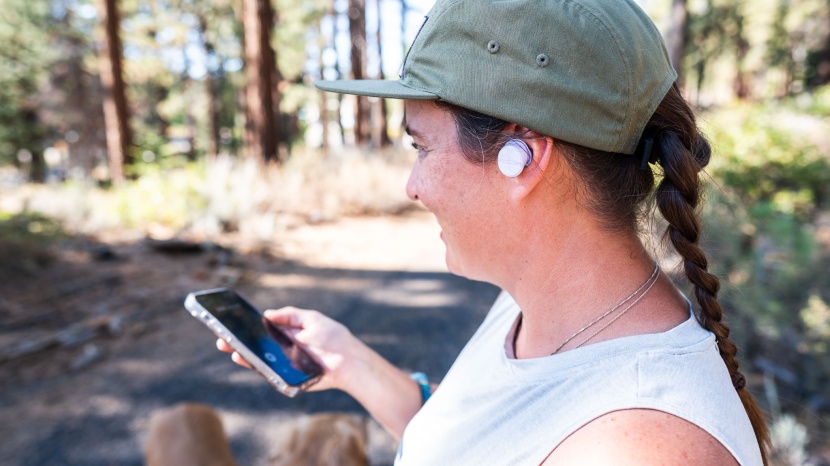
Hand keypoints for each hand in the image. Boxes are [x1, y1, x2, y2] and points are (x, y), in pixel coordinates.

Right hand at [216, 307, 359, 391]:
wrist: (349, 363)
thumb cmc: (334, 338)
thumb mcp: (312, 319)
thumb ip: (290, 315)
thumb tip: (267, 314)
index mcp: (290, 331)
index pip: (264, 327)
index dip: (248, 325)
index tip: (231, 322)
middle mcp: (284, 347)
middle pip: (257, 344)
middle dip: (240, 341)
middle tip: (221, 338)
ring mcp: (285, 362)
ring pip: (260, 358)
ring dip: (243, 354)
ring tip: (229, 349)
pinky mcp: (288, 376)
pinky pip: (268, 372)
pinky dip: (255, 366)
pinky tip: (244, 360)